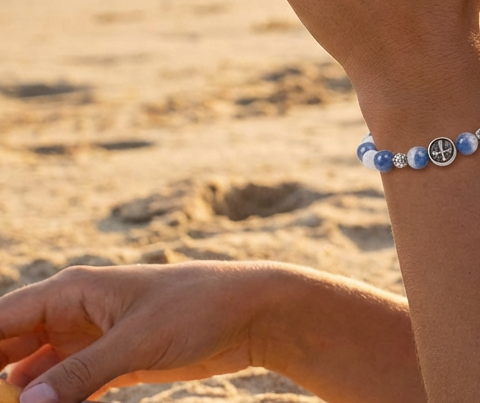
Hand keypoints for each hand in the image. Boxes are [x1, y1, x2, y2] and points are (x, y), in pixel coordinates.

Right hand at [0, 262, 276, 402]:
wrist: (252, 313)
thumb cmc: (198, 308)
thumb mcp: (138, 340)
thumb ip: (82, 372)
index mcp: (72, 291)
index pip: (1, 320)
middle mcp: (74, 312)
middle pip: (9, 346)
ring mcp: (92, 339)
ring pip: (33, 372)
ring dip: (17, 394)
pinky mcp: (113, 363)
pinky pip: (64, 388)